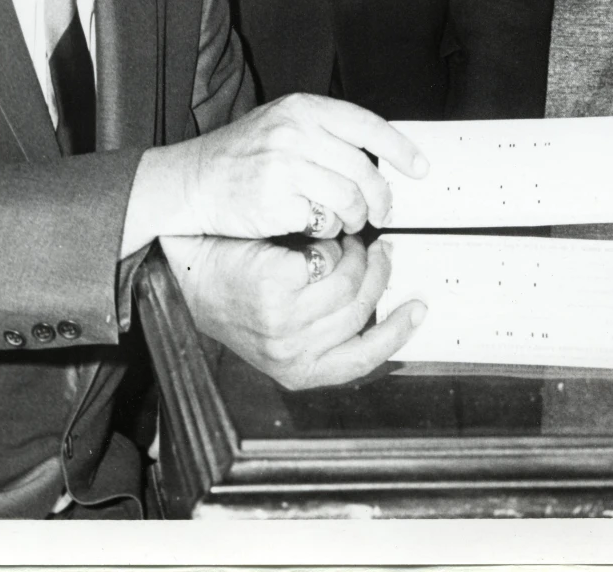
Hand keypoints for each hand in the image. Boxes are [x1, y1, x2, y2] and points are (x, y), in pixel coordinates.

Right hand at [138, 94, 427, 244]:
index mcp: (303, 108)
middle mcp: (295, 132)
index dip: (400, 149)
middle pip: (364, 169)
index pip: (367, 125)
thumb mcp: (282, 124)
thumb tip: (378, 156)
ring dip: (355, 218)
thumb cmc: (240, 156)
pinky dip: (327, 230)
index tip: (420, 167)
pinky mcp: (275, 201)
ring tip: (348, 222)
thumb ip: (325, 132)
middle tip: (383, 212)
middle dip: (381, 197)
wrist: (192, 180)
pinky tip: (316, 227)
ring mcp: (284, 166)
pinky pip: (323, 221)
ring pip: (348, 198)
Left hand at [162, 233, 423, 390]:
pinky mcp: (275, 288)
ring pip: (349, 282)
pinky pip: (329, 261)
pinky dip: (328, 245)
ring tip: (345, 242)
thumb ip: (326, 328)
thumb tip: (377, 304)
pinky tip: (318, 241)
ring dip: (353, 254)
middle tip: (377, 250)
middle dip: (375, 274)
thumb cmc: (238, 293)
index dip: (397, 334)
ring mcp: (283, 323)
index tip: (418, 308)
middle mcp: (292, 354)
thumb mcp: (284, 330)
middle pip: (362, 310)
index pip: (362, 360)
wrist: (194, 271)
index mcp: (299, 370)